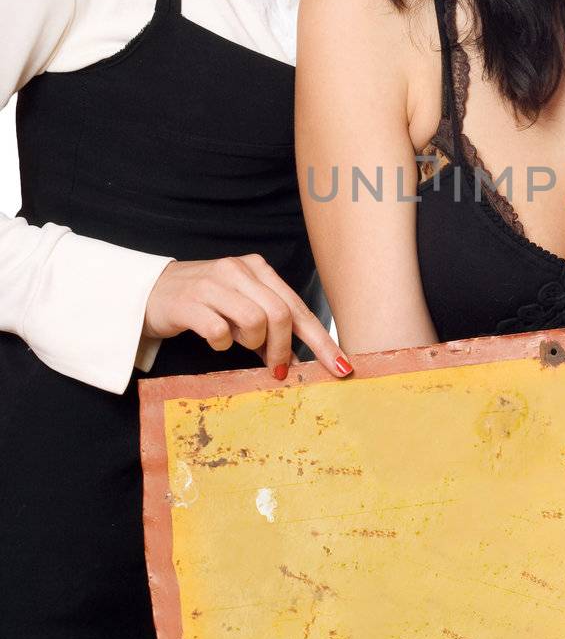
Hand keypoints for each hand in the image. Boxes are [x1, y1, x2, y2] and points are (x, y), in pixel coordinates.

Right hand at [144, 255, 353, 379]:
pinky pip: (219, 331)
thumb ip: (269, 329)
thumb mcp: (240, 310)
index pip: (298, 307)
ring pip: (255, 320)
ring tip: (238, 344)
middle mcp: (238, 270)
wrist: (149, 293)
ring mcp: (212, 283)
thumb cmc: (203, 304)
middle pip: (281, 314)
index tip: (340, 365)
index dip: (321, 340)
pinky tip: (215, 341)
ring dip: (252, 344)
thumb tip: (297, 362)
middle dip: (284, 348)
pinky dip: (223, 344)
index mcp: (258, 269)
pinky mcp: (188, 302)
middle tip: (276, 368)